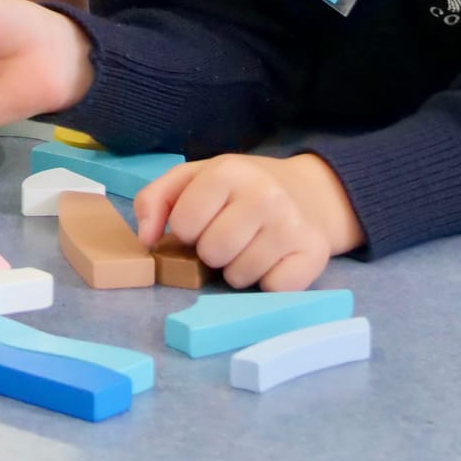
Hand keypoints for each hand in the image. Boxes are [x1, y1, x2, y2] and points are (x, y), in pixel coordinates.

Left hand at [133, 153, 364, 291]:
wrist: (309, 193)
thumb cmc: (240, 189)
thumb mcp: (193, 179)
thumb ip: (155, 200)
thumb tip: (146, 239)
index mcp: (228, 171)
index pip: (184, 223)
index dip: (187, 229)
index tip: (204, 219)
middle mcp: (264, 195)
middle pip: (211, 252)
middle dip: (212, 251)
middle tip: (229, 236)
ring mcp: (292, 225)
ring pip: (239, 276)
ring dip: (238, 269)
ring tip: (251, 246)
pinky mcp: (314, 254)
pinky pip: (272, 289)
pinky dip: (268, 282)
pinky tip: (274, 260)